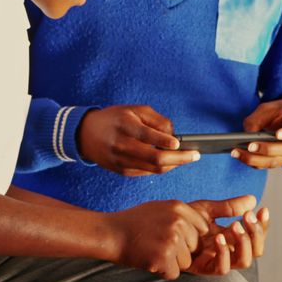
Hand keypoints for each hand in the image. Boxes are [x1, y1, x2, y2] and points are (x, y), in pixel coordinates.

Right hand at [78, 105, 199, 175]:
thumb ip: (156, 120)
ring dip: (174, 165)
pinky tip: (171, 161)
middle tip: (195, 155)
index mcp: (125, 126)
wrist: (86, 135)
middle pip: (155, 158)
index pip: (148, 136)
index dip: (166, 142)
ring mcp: (122, 161)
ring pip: (154, 169)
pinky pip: (148, 172)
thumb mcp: (135, 110)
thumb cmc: (115, 119)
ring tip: (187, 157)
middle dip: (179, 158)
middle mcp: (122, 145)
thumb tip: (174, 136)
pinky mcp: (123, 171)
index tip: (180, 143)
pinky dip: (162, 167)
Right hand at [107, 199, 210, 279]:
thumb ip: (183, 215)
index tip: (172, 236)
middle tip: (157, 244)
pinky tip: (148, 259)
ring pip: (186, 262)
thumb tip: (206, 227)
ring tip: (152, 250)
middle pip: (195, 247)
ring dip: (170, 262)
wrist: (110, 233)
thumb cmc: (134, 222)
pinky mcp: (163, 257)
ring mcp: (171, 239)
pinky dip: (161, 272)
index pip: (203, 228)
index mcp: (179, 207)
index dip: (189, 237)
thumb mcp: (160, 208)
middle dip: (180, 251)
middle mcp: (178, 222)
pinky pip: (174, 273)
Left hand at [186, 206, 270, 275]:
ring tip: (235, 225)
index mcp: (232, 237)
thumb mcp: (207, 210)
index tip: (263, 209)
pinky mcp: (204, 268)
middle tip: (248, 217)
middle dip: (256, 234)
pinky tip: (219, 238)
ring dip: (244, 244)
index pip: (256, 235)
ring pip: (244, 262)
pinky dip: (224, 253)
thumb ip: (229, 207)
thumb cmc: (182, 220)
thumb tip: (253, 199)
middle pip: (256, 251)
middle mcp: (229, 250)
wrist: (160, 228)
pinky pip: (222, 268)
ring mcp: (217, 260)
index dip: (263, 225)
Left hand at [233, 99, 281, 168]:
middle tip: (249, 146)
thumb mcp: (271, 107)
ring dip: (255, 159)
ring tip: (237, 152)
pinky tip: (239, 156)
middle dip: (267, 149)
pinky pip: (268, 164)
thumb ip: (259, 118)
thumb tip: (246, 133)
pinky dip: (254, 162)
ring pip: (276, 161)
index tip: (278, 134)